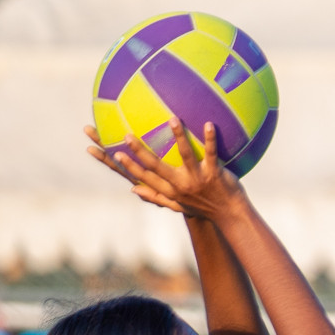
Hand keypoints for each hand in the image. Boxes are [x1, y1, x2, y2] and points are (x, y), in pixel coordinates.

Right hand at [85, 119, 244, 219]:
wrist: (230, 216)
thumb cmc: (203, 208)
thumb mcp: (177, 206)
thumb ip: (155, 196)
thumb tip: (132, 190)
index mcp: (168, 190)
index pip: (139, 176)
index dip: (121, 164)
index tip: (104, 150)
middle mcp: (179, 185)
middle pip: (155, 166)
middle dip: (139, 151)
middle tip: (126, 134)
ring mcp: (197, 179)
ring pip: (184, 155)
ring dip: (178, 136)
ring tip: (172, 118)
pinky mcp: (214, 174)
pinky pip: (211, 153)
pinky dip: (210, 139)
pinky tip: (209, 123)